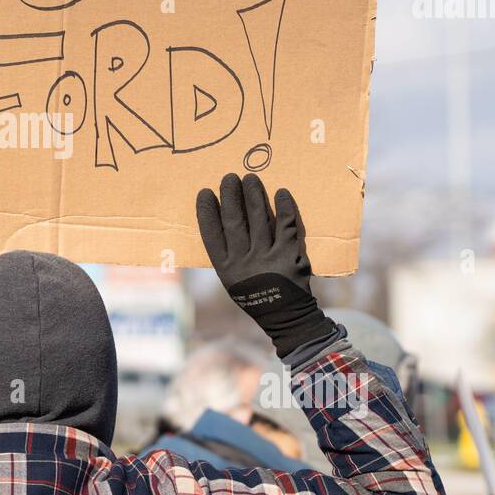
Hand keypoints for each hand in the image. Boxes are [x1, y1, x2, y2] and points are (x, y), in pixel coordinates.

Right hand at [195, 173, 335, 357]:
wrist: (286, 316)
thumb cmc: (256, 295)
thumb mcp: (233, 280)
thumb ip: (228, 255)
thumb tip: (223, 219)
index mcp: (226, 269)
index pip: (211, 235)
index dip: (206, 212)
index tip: (204, 193)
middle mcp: (244, 262)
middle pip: (234, 221)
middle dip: (230, 196)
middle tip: (229, 177)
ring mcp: (267, 258)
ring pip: (258, 218)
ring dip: (253, 195)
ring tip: (250, 179)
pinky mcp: (289, 255)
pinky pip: (285, 225)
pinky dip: (284, 207)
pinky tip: (280, 193)